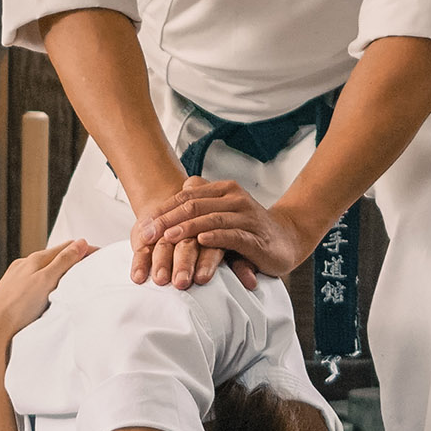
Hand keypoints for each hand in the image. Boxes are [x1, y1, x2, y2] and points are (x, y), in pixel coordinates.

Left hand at [0, 238, 94, 364]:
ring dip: (60, 271)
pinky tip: (50, 293)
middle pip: (55, 257)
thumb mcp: (46, 280)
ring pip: (44, 269)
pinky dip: (48, 283)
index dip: (84, 250)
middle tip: (91, 266)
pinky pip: (35, 282)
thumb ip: (64, 261)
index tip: (99, 255)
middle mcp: (24, 266)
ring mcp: (17, 279)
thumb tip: (80, 243)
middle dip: (74, 258)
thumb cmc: (16, 306)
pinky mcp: (13, 293)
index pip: (66, 247)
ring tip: (74, 280)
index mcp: (35, 260)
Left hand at [136, 178, 318, 288]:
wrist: (287, 239)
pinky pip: (233, 235)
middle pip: (195, 206)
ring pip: (211, 219)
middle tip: (148, 234)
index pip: (187, 196)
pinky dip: (216, 237)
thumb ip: (202, 202)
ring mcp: (246, 217)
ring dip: (187, 228)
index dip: (163, 210)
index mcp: (224, 190)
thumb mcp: (222, 212)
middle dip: (168, 220)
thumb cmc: (249, 228)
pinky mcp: (256, 237)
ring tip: (167, 237)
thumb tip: (178, 192)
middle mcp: (235, 199)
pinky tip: (201, 240)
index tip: (143, 225)